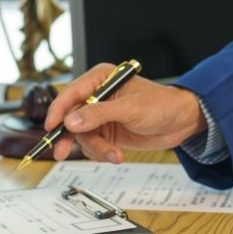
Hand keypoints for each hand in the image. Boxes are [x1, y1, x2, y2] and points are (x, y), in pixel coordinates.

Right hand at [43, 63, 205, 162]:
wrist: (181, 122)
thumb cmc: (161, 105)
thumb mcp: (130, 109)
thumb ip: (98, 114)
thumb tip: (71, 121)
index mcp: (100, 79)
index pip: (70, 94)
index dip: (58, 110)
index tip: (51, 127)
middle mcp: (96, 96)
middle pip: (71, 117)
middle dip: (70, 136)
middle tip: (61, 152)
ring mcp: (100, 115)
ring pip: (82, 135)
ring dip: (95, 148)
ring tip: (113, 154)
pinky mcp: (106, 131)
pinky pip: (92, 145)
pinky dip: (101, 153)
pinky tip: (115, 155)